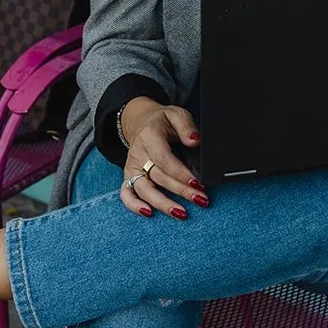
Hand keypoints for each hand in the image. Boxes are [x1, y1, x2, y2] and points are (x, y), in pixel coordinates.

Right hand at [119, 97, 207, 219]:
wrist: (141, 122)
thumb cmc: (162, 121)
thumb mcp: (176, 114)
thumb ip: (186, 127)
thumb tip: (195, 141)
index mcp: (150, 136)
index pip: (164, 159)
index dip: (181, 173)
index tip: (197, 183)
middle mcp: (138, 153)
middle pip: (159, 177)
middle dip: (181, 191)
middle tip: (201, 199)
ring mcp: (132, 167)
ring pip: (144, 189)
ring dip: (163, 203)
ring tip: (181, 213)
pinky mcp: (128, 176)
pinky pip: (126, 193)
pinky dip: (134, 206)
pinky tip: (148, 213)